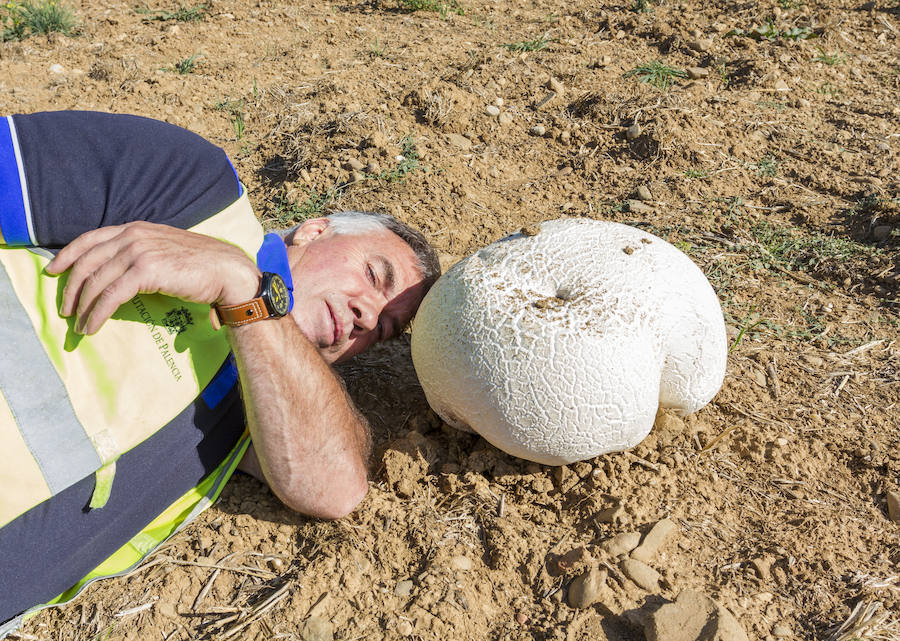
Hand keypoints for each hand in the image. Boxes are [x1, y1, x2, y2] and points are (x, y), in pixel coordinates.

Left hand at [46, 221, 260, 334]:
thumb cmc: (202, 264)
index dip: (67, 255)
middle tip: (65, 309)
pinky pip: (111, 295)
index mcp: (135, 228)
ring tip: (78, 325)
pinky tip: (93, 326)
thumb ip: (142, 253)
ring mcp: (138, 251)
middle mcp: (132, 236)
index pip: (90, 238)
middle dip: (70, 288)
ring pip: (96, 281)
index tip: (53, 271)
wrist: (227, 270)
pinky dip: (97, 313)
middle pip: (87, 261)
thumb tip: (122, 271)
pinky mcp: (145, 271)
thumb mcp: (165, 249)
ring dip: (82, 306)